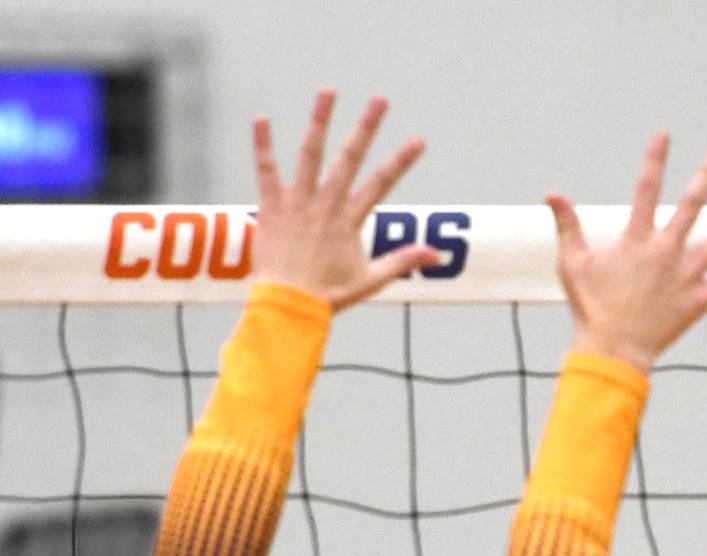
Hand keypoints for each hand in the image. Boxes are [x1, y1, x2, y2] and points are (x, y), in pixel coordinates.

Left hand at [251, 90, 440, 310]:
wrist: (289, 306)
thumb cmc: (329, 296)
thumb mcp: (371, 281)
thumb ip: (402, 261)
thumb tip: (437, 255)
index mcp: (350, 222)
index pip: (381, 184)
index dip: (401, 161)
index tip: (418, 140)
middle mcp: (326, 206)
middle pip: (349, 159)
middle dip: (366, 127)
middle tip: (380, 99)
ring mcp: (298, 203)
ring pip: (310, 154)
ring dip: (320, 121)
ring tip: (329, 92)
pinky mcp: (272, 207)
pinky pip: (266, 170)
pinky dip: (263, 145)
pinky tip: (262, 118)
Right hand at [546, 134, 706, 373]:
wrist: (613, 350)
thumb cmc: (591, 309)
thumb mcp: (572, 264)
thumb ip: (568, 226)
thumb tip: (553, 194)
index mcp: (637, 239)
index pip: (646, 189)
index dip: (655, 160)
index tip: (664, 136)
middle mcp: (666, 251)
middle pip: (692, 205)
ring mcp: (686, 276)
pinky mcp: (699, 301)